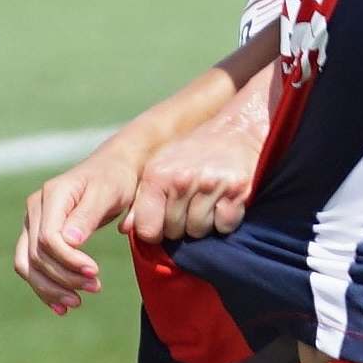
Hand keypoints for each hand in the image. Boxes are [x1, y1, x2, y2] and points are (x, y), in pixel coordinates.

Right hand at [15, 144, 144, 313]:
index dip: (68, 260)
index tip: (96, 272)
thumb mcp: (108, 192)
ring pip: (27, 264)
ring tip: (77, 303)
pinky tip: (61, 306)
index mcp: (52, 195)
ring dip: (50, 288)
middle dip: (64, 277)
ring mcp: (32, 222)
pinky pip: (30, 265)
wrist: (113, 169)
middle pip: (36, 254)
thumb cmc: (115, 179)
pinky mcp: (36, 235)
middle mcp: (35, 208)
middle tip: (95, 288)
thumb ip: (88, 215)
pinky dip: (44, 287)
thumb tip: (69, 241)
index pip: (48, 238)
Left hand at [127, 98, 263, 246]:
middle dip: (181, 224)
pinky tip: (223, 201)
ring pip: (199, 231)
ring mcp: (210, 186)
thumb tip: (125, 228)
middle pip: (175, 232)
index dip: (155, 231)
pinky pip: (225, 225)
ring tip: (207, 201)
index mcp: (158, 175)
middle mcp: (182, 180)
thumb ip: (141, 198)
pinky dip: (225, 220)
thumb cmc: (195, 151)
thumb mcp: (161, 166)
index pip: (148, 229)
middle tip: (190, 204)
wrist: (237, 130)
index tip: (163, 224)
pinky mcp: (236, 191)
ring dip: (204, 222)